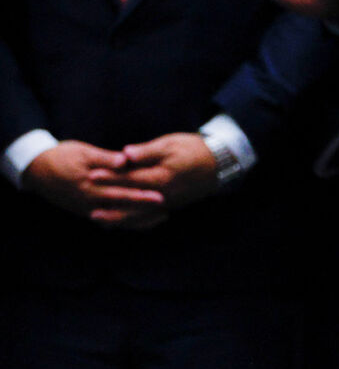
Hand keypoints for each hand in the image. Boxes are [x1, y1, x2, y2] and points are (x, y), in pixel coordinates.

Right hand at [23, 140, 166, 229]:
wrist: (36, 169)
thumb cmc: (62, 156)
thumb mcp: (83, 153)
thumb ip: (105, 158)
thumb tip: (124, 160)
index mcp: (91, 186)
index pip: (120, 192)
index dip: (140, 195)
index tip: (159, 195)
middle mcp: (90, 202)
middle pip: (122, 208)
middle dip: (144, 209)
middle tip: (165, 208)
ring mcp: (88, 209)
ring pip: (117, 219)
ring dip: (139, 220)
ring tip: (161, 218)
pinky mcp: (87, 212)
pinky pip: (110, 221)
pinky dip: (126, 222)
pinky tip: (142, 221)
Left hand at [100, 133, 219, 210]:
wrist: (219, 164)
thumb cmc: (193, 149)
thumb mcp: (170, 145)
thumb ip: (147, 152)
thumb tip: (126, 155)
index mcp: (161, 177)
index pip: (131, 178)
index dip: (111, 177)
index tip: (91, 175)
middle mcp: (163, 194)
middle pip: (133, 203)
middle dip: (111, 206)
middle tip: (90, 211)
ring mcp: (168, 203)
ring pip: (141, 215)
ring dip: (120, 220)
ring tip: (101, 222)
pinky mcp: (171, 205)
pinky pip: (150, 217)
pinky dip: (135, 222)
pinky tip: (123, 223)